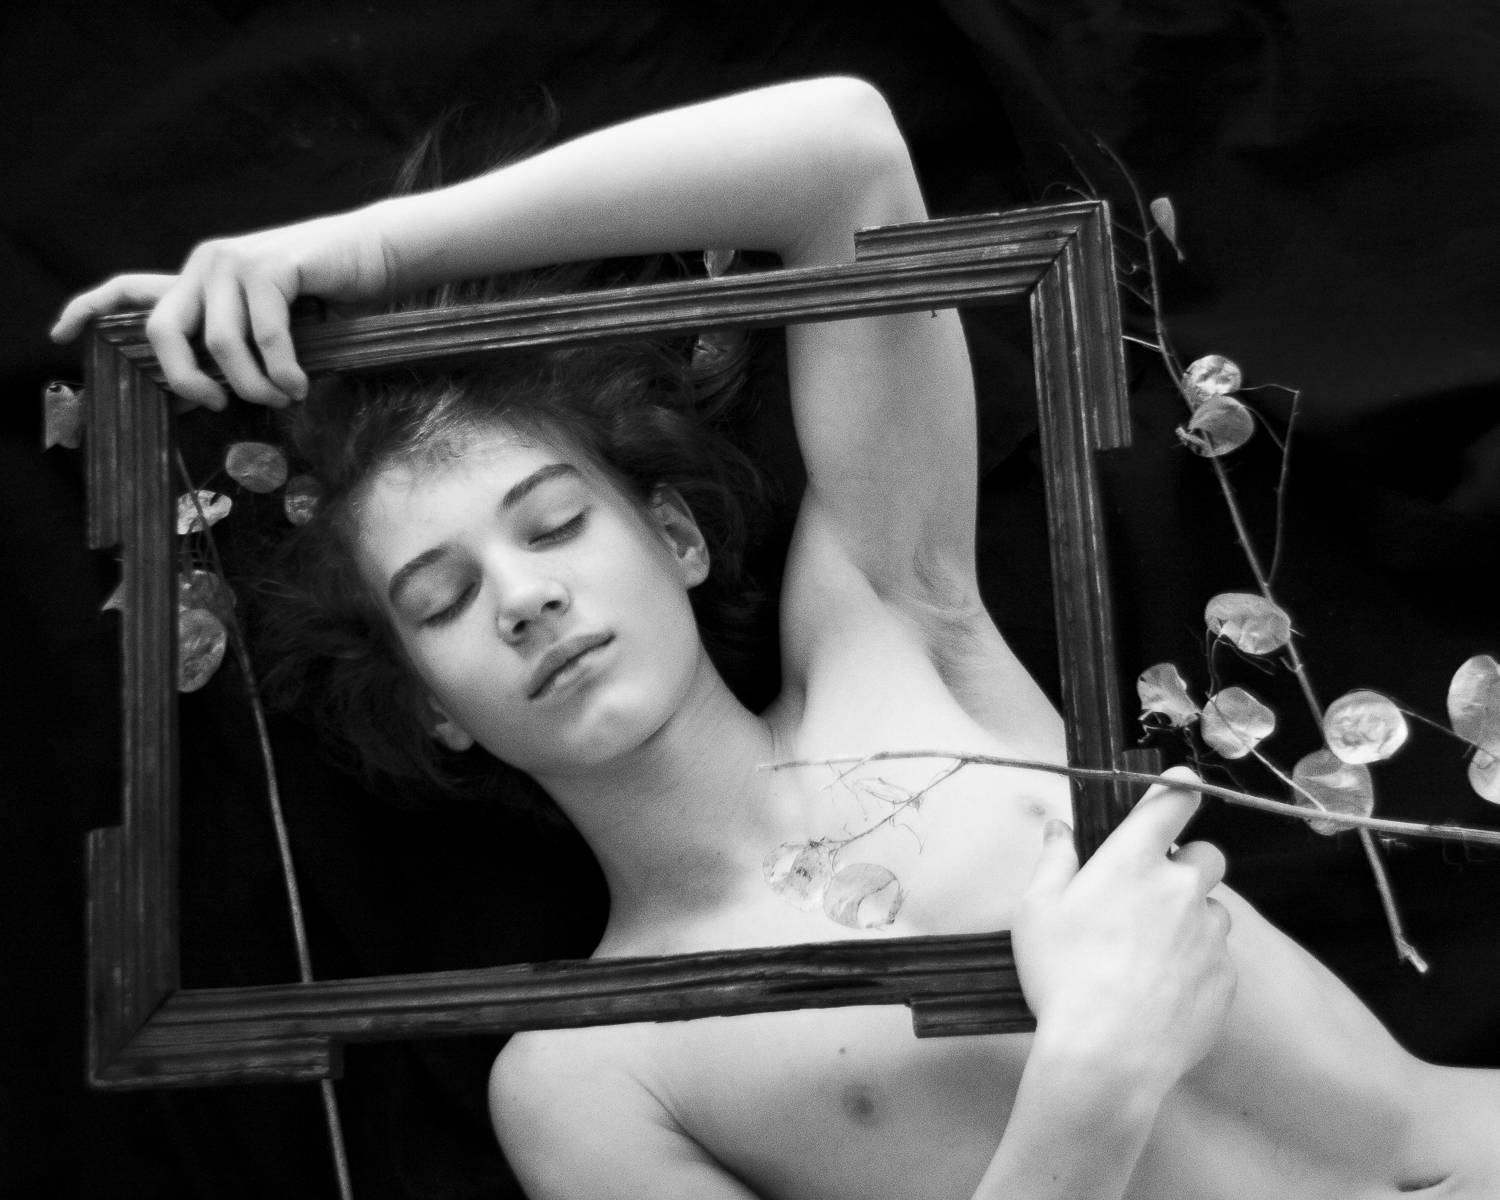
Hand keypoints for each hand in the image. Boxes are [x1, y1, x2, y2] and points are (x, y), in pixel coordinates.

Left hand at [49, 211, 387, 409]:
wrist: (373, 254)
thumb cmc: (328, 297)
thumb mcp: (272, 329)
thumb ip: (237, 353)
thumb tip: (202, 402)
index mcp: (199, 281)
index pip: (128, 288)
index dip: (87, 308)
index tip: (59, 333)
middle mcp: (206, 265)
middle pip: (163, 330)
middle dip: (187, 380)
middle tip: (219, 406)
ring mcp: (234, 262)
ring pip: (220, 343)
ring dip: (254, 384)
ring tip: (284, 398)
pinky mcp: (270, 266)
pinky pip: (265, 335)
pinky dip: (283, 370)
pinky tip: (300, 384)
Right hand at [1012, 768, 1235, 1095]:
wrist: (1108, 1054)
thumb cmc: (1062, 974)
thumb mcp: (1036, 911)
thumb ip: (1053, 860)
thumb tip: (1059, 827)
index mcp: (1134, 861)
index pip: (1170, 804)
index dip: (1178, 788)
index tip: (1183, 784)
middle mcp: (1182, 888)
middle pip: (1207, 855)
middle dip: (1187, 864)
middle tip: (1153, 892)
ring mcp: (1210, 935)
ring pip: (1214, 911)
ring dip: (1192, 918)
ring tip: (1152, 954)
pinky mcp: (1226, 980)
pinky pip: (1218, 960)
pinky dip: (1198, 965)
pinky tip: (1163, 990)